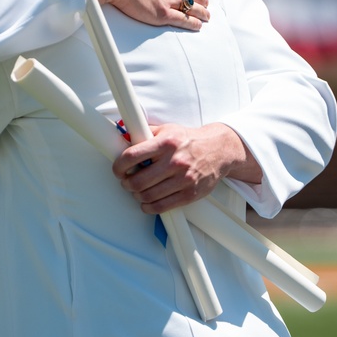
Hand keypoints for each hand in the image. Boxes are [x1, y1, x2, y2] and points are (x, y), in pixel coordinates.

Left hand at [112, 122, 261, 214]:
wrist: (219, 150)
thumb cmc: (190, 140)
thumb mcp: (168, 129)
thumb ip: (146, 133)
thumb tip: (124, 136)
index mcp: (166, 143)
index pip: (132, 156)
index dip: (119, 166)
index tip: (118, 169)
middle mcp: (174, 161)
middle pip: (137, 181)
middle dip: (126, 183)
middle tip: (126, 181)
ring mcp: (183, 179)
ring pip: (147, 195)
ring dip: (137, 195)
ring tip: (138, 191)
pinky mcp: (190, 194)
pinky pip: (161, 206)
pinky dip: (149, 207)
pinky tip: (147, 202)